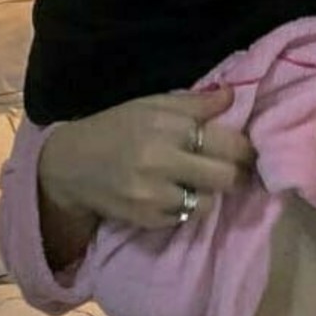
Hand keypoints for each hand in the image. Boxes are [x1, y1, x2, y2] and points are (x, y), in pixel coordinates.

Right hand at [39, 83, 255, 233]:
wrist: (69, 165)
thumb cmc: (115, 127)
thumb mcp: (150, 105)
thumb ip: (194, 103)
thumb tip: (231, 95)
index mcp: (166, 127)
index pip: (228, 142)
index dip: (245, 148)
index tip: (246, 149)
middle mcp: (162, 161)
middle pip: (227, 177)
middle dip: (237, 174)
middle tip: (235, 170)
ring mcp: (154, 195)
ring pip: (209, 203)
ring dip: (210, 194)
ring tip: (201, 183)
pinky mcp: (148, 220)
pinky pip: (186, 218)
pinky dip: (187, 207)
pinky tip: (175, 194)